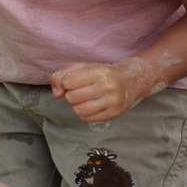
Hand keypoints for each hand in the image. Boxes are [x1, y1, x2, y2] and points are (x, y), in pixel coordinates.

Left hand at [50, 57, 166, 122]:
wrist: (131, 81)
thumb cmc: (104, 74)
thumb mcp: (83, 67)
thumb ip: (63, 75)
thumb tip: (56, 92)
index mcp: (99, 71)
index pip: (68, 82)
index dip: (66, 83)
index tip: (72, 82)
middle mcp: (108, 86)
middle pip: (72, 97)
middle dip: (72, 95)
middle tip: (80, 91)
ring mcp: (113, 101)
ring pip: (79, 110)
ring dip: (77, 106)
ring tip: (85, 100)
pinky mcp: (115, 113)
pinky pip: (88, 119)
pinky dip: (85, 114)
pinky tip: (91, 106)